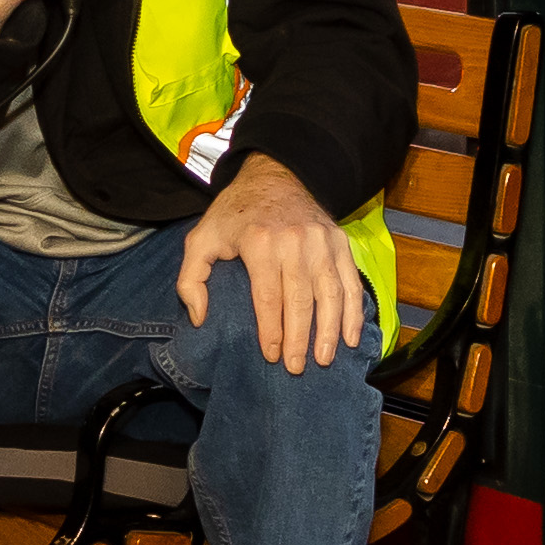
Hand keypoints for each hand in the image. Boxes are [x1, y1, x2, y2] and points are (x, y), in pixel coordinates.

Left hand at [179, 152, 370, 372]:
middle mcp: (296, 242)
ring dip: (329, 331)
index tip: (272, 356)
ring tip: (323, 359)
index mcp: (261, 242)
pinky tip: (350, 337)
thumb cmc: (236, 213)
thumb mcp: (201, 237)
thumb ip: (191, 278)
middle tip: (296, 369)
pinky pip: (350, 282)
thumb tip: (200, 317)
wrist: (275, 175)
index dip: (271, 331)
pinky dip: (353, 312)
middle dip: (300, 339)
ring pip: (330, 295)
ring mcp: (322, 242)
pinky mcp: (340, 242)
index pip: (268, 298)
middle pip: (300, 301)